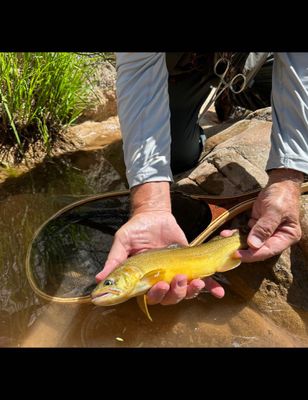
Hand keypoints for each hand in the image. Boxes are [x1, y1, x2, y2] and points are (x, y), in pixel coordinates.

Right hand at [96, 182, 223, 303]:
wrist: (153, 214)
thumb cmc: (136, 229)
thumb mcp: (122, 242)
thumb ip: (114, 260)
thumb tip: (99, 278)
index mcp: (144, 280)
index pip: (150, 297)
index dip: (156, 296)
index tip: (161, 285)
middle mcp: (161, 280)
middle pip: (170, 298)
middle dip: (176, 293)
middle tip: (178, 280)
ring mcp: (177, 273)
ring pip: (185, 291)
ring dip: (192, 291)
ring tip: (196, 282)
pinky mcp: (190, 264)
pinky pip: (202, 278)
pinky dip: (211, 286)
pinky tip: (219, 291)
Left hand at [221, 169, 303, 261]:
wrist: (279, 183)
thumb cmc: (281, 196)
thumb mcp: (274, 210)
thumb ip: (264, 228)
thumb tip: (254, 245)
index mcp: (287, 236)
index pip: (269, 250)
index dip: (254, 255)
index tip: (238, 255)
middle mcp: (277, 237)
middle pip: (259, 249)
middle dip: (243, 250)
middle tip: (228, 252)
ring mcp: (266, 233)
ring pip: (250, 242)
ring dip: (236, 242)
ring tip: (224, 240)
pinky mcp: (257, 226)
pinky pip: (245, 232)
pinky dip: (235, 233)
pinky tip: (225, 233)